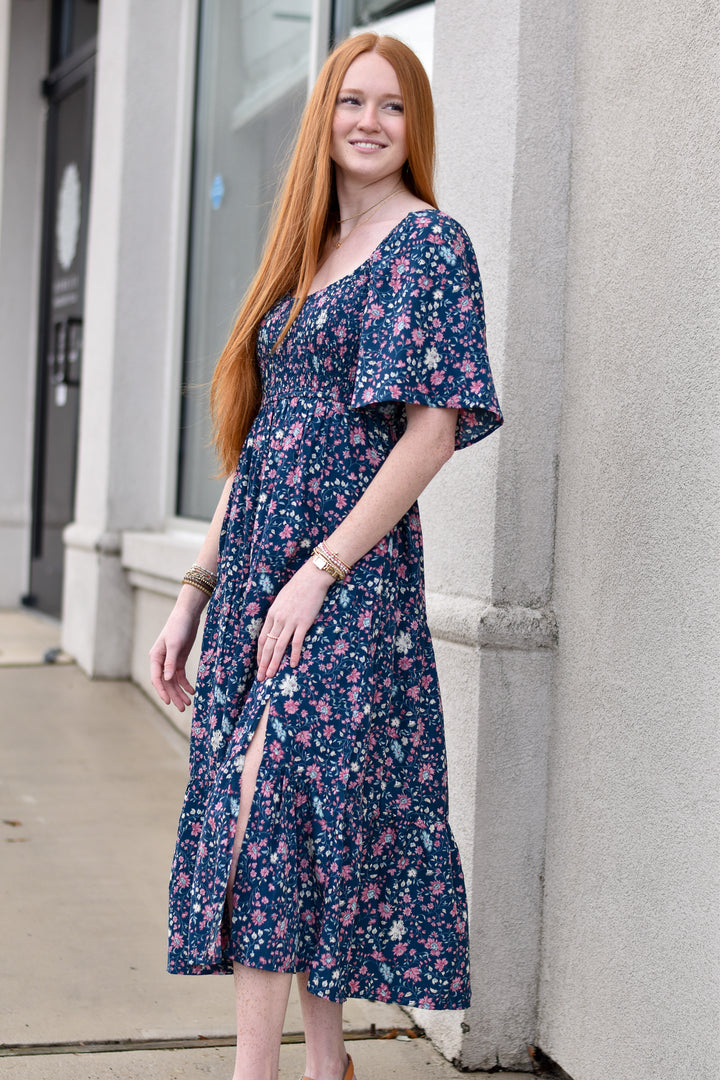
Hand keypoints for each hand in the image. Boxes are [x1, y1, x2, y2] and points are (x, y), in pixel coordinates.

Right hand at [149, 590, 203, 710]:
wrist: (187, 615)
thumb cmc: (178, 627)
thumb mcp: (174, 645)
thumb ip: (170, 662)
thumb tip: (167, 679)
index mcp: (155, 658)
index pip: (157, 679)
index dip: (162, 691)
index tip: (168, 702)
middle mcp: (161, 661)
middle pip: (166, 683)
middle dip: (174, 696)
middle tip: (182, 708)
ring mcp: (170, 661)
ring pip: (173, 681)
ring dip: (180, 692)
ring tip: (188, 704)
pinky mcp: (179, 659)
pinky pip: (181, 676)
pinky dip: (186, 684)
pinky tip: (192, 691)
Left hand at [256, 560, 333, 681]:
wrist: (311, 578)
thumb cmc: (297, 588)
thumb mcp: (281, 601)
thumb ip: (277, 615)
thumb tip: (276, 627)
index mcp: (271, 614)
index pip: (262, 639)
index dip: (260, 654)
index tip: (259, 665)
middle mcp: (278, 620)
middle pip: (268, 646)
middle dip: (264, 663)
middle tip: (261, 678)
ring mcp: (290, 622)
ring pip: (279, 647)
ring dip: (274, 663)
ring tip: (271, 675)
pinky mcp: (303, 623)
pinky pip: (296, 642)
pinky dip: (294, 655)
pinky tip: (292, 665)